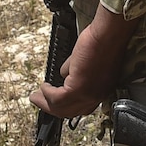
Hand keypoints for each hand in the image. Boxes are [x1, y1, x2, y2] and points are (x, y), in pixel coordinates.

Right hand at [29, 4, 138, 118]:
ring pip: (61, 108)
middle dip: (51, 108)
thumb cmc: (103, 41)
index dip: (65, 106)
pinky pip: (57, 98)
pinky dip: (47, 94)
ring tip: (36, 96)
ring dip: (45, 103)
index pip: (81, 107)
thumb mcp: (86, 62)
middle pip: (69, 111)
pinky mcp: (78, 89)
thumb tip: (65, 75)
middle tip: (39, 101)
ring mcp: (88, 94)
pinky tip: (43, 87)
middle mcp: (96, 96)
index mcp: (101, 90)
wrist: (109, 34)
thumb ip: (75, 72)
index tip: (53, 101)